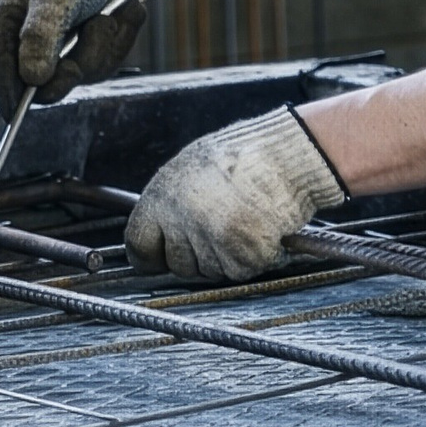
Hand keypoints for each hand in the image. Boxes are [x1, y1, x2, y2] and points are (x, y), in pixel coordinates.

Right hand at [0, 0, 148, 119]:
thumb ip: (40, 37)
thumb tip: (31, 79)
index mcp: (6, 18)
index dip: (6, 94)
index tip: (13, 117)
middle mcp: (29, 35)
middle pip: (43, 80)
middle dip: (71, 69)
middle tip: (76, 65)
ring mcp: (61, 43)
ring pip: (80, 73)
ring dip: (102, 48)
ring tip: (109, 16)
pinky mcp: (88, 45)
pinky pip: (104, 62)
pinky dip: (117, 41)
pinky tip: (121, 15)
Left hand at [126, 108, 348, 282]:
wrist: (287, 155)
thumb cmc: (245, 155)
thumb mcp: (192, 167)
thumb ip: (172, 201)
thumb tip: (161, 229)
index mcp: (162, 196)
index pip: (138, 243)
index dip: (148, 256)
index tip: (156, 261)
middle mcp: (182, 221)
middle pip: (178, 264)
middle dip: (196, 256)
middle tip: (220, 228)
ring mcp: (211, 240)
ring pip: (210, 270)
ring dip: (226, 255)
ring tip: (244, 219)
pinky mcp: (241, 255)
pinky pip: (240, 271)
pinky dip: (253, 257)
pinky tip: (261, 228)